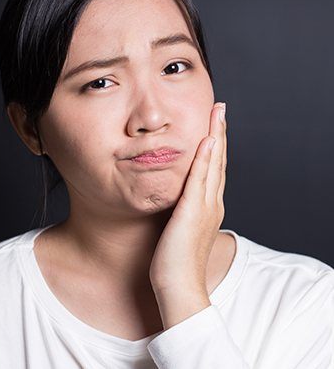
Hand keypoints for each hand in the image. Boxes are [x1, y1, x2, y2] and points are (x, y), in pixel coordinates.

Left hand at [149, 102, 226, 294]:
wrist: (179, 287)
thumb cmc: (175, 262)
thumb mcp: (180, 230)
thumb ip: (182, 212)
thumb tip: (175, 200)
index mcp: (208, 207)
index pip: (213, 169)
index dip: (215, 145)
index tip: (213, 125)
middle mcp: (211, 204)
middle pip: (217, 161)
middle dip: (219, 133)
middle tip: (220, 110)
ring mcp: (204, 207)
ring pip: (213, 165)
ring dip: (216, 137)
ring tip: (217, 114)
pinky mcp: (193, 212)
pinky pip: (199, 180)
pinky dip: (205, 159)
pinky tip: (206, 141)